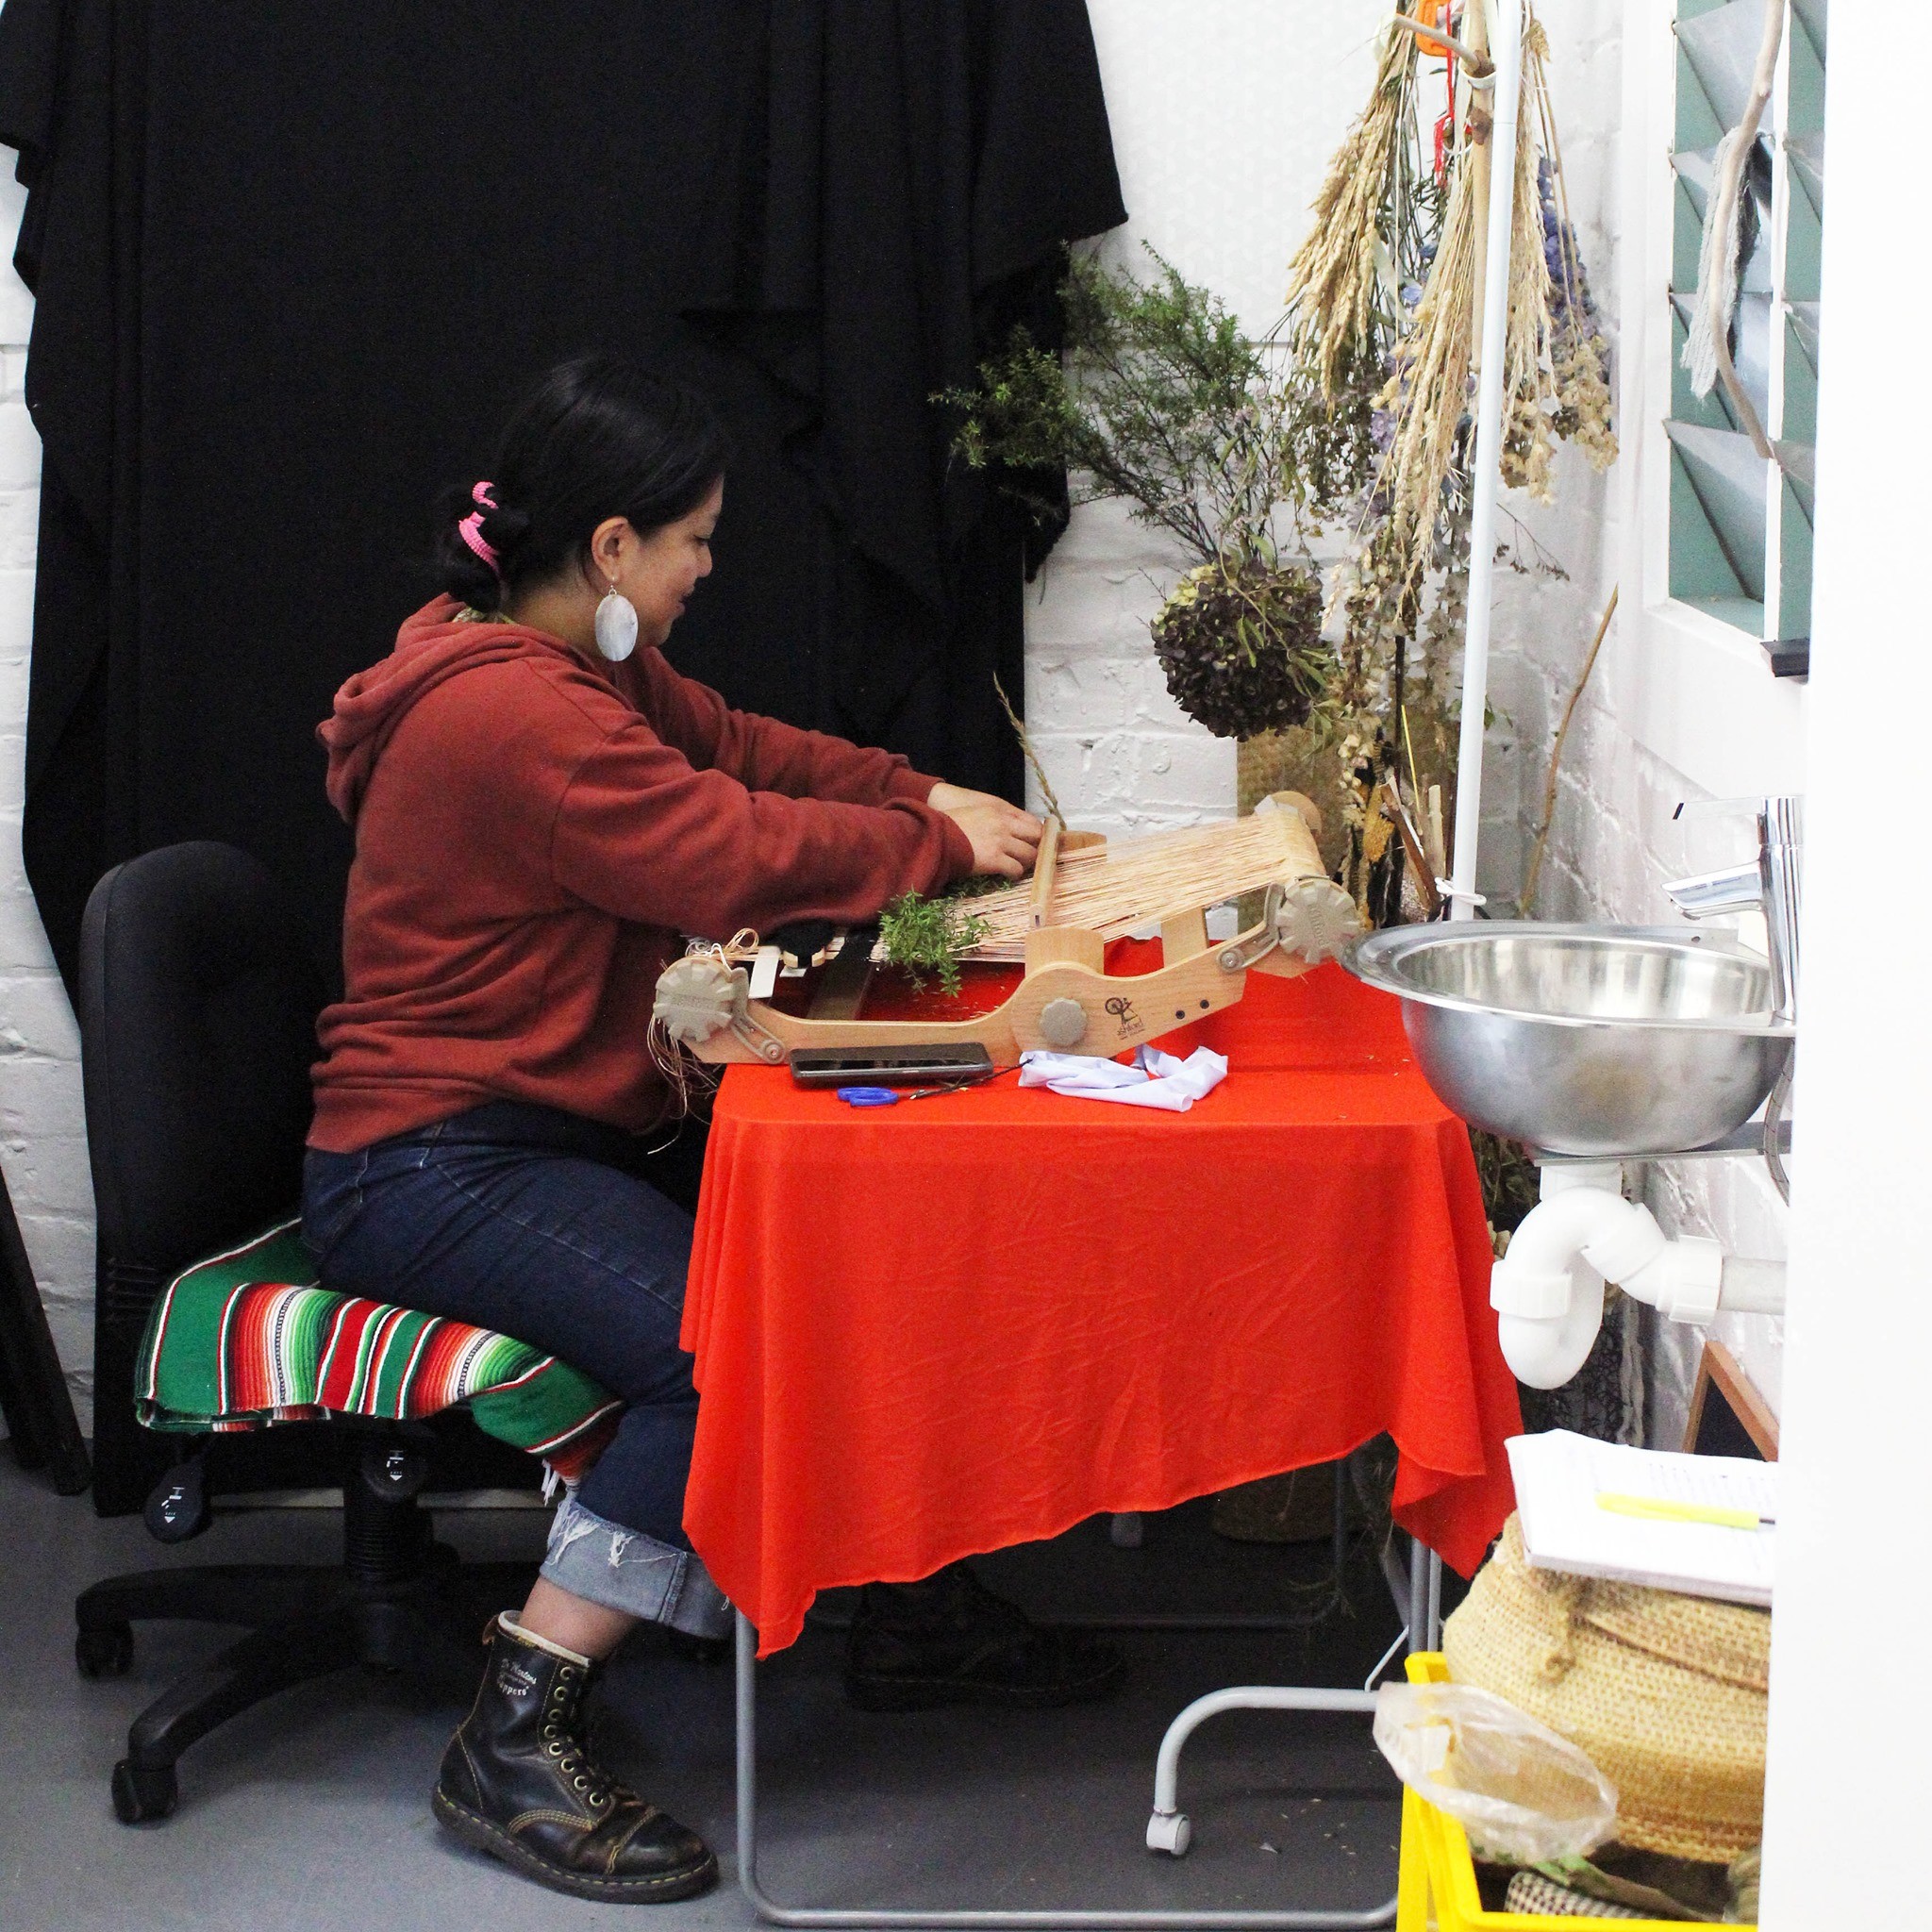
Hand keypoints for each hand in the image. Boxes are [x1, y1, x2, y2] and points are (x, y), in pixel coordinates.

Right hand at [927, 783, 1042, 879]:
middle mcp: (1004, 824)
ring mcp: (1001, 842)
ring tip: (1019, 867)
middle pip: (1036, 836)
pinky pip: (1015, 869)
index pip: (1031, 820)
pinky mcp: (994, 860)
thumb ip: (994, 817)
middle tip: (1031, 857)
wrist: (934, 835)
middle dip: (1037, 848)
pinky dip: (1015, 874)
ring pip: (1029, 855)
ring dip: (1027, 863)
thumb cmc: (950, 824)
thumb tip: (1009, 829)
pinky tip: (1009, 875)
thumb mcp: (975, 811)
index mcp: (999, 811)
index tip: (1036, 842)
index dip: (1038, 833)